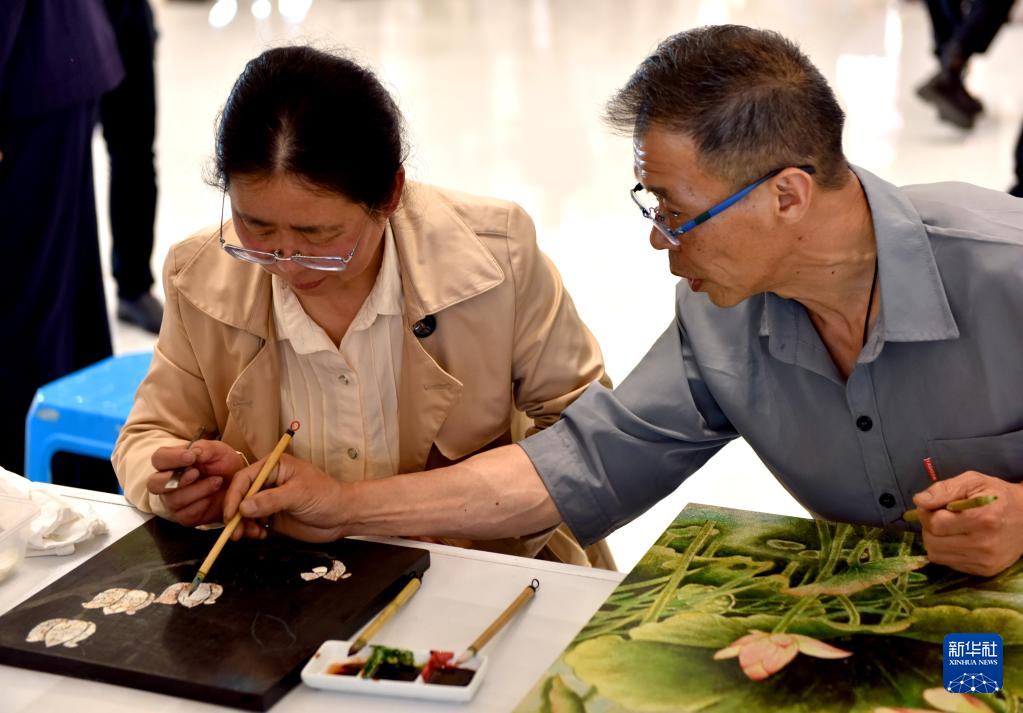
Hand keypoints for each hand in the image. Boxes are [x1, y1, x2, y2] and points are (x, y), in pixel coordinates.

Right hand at [146, 440, 246, 526]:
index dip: (172, 458)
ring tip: (217, 481)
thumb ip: (204, 448)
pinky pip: (188, 513)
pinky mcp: (184, 517)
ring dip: (199, 489)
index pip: (159, 459)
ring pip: (174, 499)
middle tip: (196, 473)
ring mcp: (172, 502)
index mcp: (170, 462)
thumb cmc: (223, 464)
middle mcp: (165, 483)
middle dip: (176, 479)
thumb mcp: (218, 451)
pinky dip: (204, 504)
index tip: (191, 457)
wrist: (238, 485)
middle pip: (154, 484)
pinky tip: (213, 496)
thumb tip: (193, 451)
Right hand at [222, 453, 346, 542]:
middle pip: (240, 496)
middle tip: (235, 532)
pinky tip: (261, 535)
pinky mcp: (273, 516)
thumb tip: (243, 506)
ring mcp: (269, 500)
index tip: (230, 514)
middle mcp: (268, 482)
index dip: (233, 496)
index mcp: (274, 467)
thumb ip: (270, 500)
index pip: (245, 478)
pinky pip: (253, 523)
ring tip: (251, 534)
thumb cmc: (326, 496)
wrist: (342, 516)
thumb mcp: (298, 495)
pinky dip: (252, 531)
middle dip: (235, 514)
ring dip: (242, 525)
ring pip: (244, 512)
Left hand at [913, 470, 1022, 575]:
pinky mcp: (985, 571)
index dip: (927, 513)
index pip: (936, 523)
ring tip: (950, 528)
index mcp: (983, 519)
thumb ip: (944, 489)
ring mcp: (986, 561)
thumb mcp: (973, 481)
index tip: (934, 506)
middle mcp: (985, 544)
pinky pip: (949, 563)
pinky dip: (947, 551)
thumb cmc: (997, 496)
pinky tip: (959, 539)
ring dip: (936, 540)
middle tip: (941, 517)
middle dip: (929, 527)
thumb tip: (919, 501)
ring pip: (936, 555)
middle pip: (932, 542)